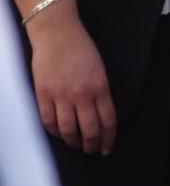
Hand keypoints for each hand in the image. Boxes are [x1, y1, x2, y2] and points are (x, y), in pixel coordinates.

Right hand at [28, 10, 115, 154]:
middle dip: (93, 145)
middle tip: (93, 151)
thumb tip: (100, 114)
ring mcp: (62, 96)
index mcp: (101, 87)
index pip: (109, 121)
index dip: (109, 138)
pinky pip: (49, 122)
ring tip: (77, 146)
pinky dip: (54, 132)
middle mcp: (83, 94)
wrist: (57, 34)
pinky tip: (59, 134)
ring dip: (74, 143)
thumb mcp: (100, 69)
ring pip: (68, 130)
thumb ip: (101, 92)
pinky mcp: (44, 95)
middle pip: (90, 130)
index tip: (108, 148)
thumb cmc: (81, 48)